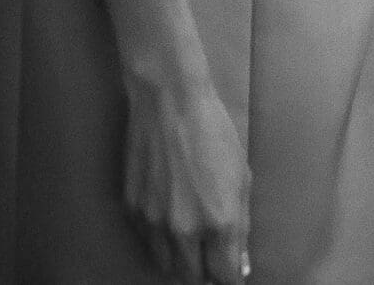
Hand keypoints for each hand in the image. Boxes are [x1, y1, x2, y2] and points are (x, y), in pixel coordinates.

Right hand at [122, 68, 249, 284]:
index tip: (236, 273)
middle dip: (207, 274)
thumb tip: (239, 262)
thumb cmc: (215, 134)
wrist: (169, 105)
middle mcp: (184, 231)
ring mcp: (153, 224)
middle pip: (193, 277)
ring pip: (167, 265)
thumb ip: (241, 225)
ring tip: (197, 247)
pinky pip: (148, 243)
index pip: (224, 275)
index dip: (232, 277)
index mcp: (219, 222)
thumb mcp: (242, 178)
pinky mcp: (131, 212)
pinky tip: (174, 226)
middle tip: (216, 260)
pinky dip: (162, 244)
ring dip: (183, 263)